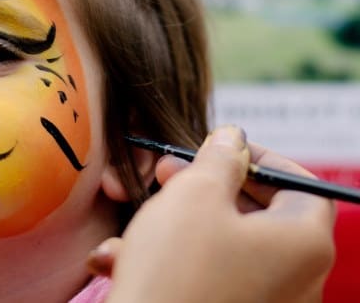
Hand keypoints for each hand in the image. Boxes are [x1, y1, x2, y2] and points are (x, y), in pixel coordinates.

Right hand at [91, 126, 335, 302]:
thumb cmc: (175, 269)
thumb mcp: (194, 194)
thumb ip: (219, 158)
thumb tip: (233, 139)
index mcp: (304, 243)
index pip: (302, 184)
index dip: (260, 158)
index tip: (217, 150)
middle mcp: (298, 280)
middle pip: (258, 214)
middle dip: (204, 189)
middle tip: (164, 174)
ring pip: (221, 247)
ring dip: (173, 228)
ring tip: (131, 226)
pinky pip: (206, 280)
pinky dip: (167, 264)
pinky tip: (117, 261)